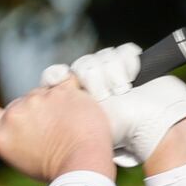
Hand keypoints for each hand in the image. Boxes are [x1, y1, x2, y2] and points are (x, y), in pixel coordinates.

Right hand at [0, 78, 114, 182]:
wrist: (83, 163)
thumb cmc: (56, 168)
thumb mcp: (20, 160)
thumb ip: (13, 136)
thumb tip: (23, 124)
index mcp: (0, 134)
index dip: (2, 118)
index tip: (16, 126)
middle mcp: (15, 113)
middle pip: (20, 103)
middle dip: (34, 113)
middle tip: (51, 132)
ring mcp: (39, 98)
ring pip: (43, 93)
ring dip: (53, 104)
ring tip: (67, 126)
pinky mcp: (63, 89)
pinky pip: (65, 80)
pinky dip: (70, 90)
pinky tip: (75, 107)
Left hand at [41, 43, 185, 166]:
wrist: (154, 127)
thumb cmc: (118, 135)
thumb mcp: (80, 131)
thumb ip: (54, 121)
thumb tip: (31, 110)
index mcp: (77, 99)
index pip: (57, 76)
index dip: (55, 75)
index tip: (57, 79)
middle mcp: (93, 84)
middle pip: (81, 64)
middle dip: (93, 79)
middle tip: (104, 96)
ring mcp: (114, 72)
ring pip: (102, 57)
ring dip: (112, 74)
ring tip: (121, 92)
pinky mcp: (133, 62)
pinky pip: (124, 51)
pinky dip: (129, 63)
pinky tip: (132, 79)